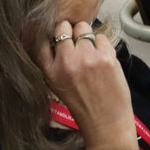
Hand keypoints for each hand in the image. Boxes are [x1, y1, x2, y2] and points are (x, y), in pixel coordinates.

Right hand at [37, 21, 136, 149]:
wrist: (105, 121)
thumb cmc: (82, 104)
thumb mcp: (56, 85)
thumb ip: (53, 62)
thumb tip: (56, 37)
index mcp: (50, 71)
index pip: (43, 39)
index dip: (52, 35)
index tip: (58, 37)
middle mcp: (66, 61)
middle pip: (63, 27)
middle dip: (69, 31)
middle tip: (76, 42)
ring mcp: (86, 57)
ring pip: (83, 27)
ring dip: (87, 36)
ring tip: (90, 51)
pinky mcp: (105, 56)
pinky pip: (101, 36)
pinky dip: (102, 44)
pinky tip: (102, 58)